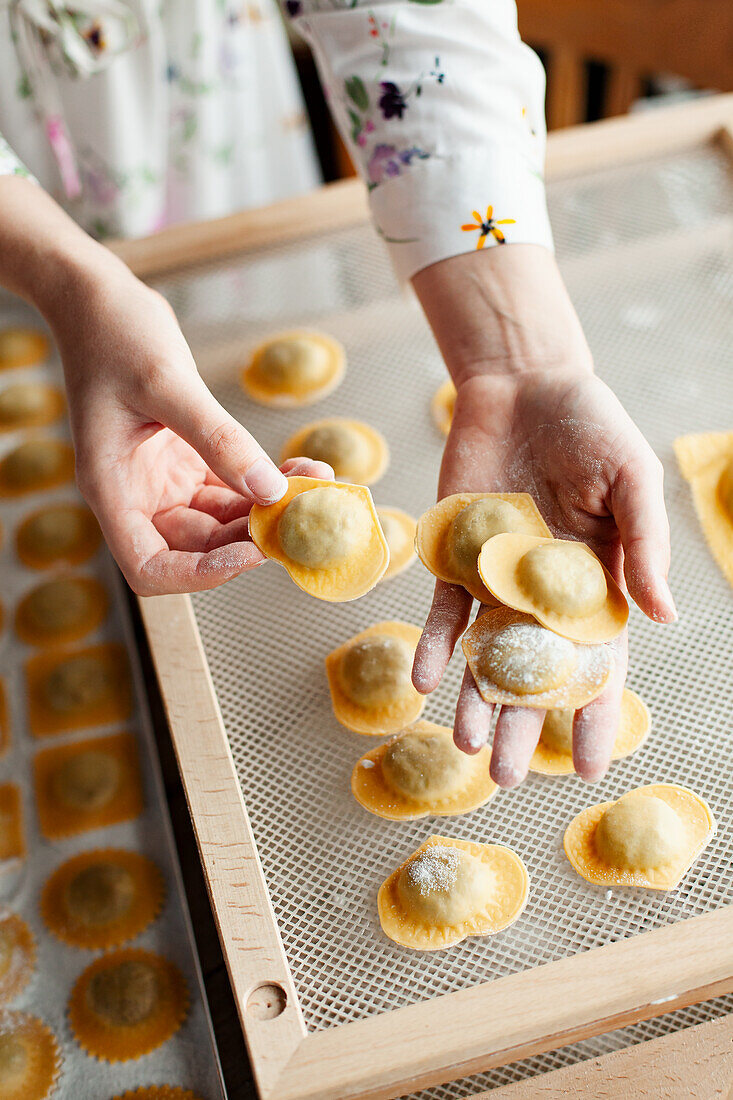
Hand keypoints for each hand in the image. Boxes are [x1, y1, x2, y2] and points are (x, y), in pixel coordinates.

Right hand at [50, 264, 331, 593]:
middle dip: (251, 537)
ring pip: (221, 521)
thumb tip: (268, 489)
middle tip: (302, 515)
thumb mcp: (169, 384)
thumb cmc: (113, 333)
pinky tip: (300, 469)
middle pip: (197, 547)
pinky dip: (264, 483)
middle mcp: (136, 495)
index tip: (250, 554)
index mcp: (112, 489)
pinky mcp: (185, 462)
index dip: (199, 574)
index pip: (150, 566)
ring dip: (267, 510)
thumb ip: (219, 440)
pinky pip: (231, 488)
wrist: (98, 299)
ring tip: (314, 484)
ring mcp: (162, 481)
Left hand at [411, 247, 674, 787]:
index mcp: (597, 585)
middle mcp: (544, 593)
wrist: (523, 384)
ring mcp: (496, 578)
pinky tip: (426, 680)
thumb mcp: (632, 481)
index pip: (598, 665)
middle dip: (523, 725)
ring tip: (467, 747)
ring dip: (475, 699)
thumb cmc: (591, 427)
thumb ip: (643, 547)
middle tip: (508, 779)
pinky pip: (443, 610)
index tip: (587, 767)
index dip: (593, 715)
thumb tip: (665, 617)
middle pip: (533, 673)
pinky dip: (436, 644)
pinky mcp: (454, 557)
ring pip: (484, 653)